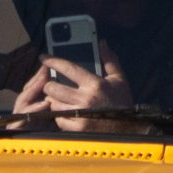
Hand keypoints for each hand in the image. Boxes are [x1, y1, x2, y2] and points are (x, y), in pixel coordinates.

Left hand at [11, 44, 129, 132]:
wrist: (128, 129)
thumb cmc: (122, 102)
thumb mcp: (119, 79)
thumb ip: (109, 60)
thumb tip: (102, 43)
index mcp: (94, 84)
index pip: (68, 68)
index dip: (53, 61)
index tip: (43, 57)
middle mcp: (85, 99)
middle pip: (53, 88)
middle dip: (49, 85)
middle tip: (53, 85)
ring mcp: (80, 115)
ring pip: (53, 104)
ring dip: (54, 101)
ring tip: (62, 100)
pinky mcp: (77, 129)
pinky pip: (58, 119)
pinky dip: (60, 116)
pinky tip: (67, 113)